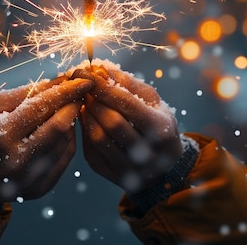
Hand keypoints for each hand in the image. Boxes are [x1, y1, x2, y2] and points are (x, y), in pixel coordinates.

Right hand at [0, 75, 93, 202]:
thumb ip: (27, 92)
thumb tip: (61, 80)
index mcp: (1, 135)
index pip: (40, 107)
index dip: (65, 91)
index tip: (83, 79)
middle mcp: (16, 160)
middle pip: (59, 127)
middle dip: (73, 105)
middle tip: (80, 92)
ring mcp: (29, 178)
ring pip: (65, 142)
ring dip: (71, 122)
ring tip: (65, 111)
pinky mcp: (39, 188)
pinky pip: (65, 159)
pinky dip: (68, 140)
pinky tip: (62, 131)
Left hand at [79, 64, 182, 194]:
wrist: (165, 167)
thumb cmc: (157, 124)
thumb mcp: (152, 102)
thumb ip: (128, 84)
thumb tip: (101, 69)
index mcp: (160, 130)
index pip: (127, 104)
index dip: (104, 87)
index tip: (88, 73)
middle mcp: (148, 153)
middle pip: (112, 122)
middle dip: (94, 100)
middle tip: (82, 87)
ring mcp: (130, 168)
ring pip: (99, 138)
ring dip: (87, 116)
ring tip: (83, 102)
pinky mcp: (113, 176)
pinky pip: (92, 152)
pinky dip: (86, 133)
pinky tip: (86, 120)